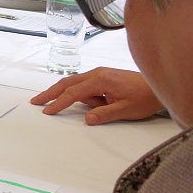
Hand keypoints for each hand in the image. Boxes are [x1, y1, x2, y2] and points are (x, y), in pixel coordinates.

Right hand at [30, 67, 162, 124]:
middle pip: (67, 83)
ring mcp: (99, 73)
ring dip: (67, 94)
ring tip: (73, 104)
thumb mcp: (126, 110)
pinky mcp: (103, 76)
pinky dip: (79, 92)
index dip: (59, 103)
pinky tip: (90, 101)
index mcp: (100, 80)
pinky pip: (85, 84)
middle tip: (36, 100)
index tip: (47, 111)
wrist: (157, 86)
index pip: (73, 93)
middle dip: (51, 92)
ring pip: (75, 83)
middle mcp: (96, 73)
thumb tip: (86, 119)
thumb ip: (105, 114)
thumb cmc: (144, 98)